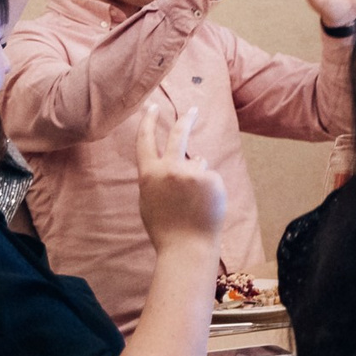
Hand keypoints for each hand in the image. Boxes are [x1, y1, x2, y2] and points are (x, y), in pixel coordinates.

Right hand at [134, 103, 225, 249]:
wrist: (187, 247)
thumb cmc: (165, 228)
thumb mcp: (150, 200)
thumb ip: (158, 178)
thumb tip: (175, 161)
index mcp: (149, 174)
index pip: (145, 140)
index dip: (147, 121)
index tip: (152, 107)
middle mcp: (169, 168)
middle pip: (178, 135)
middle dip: (185, 119)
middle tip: (193, 110)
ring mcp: (192, 172)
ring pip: (197, 163)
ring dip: (197, 176)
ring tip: (193, 202)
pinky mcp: (211, 178)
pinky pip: (210, 176)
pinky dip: (210, 188)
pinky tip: (205, 205)